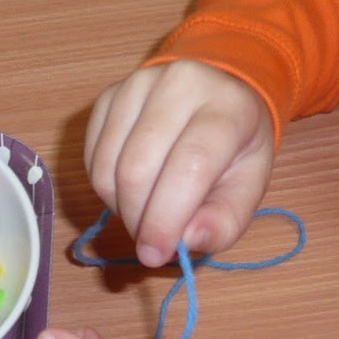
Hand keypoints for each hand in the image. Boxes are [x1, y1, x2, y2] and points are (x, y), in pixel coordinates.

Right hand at [85, 60, 274, 266]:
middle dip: (138, 220)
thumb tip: (187, 240)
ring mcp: (138, 84)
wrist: (217, 97)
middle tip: (150, 241)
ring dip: (119, 207)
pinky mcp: (109, 94)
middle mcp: (181, 83)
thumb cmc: (234, 150)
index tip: (155, 255)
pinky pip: (91, 156)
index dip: (166, 218)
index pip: (189, 165)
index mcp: (227, 108)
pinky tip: (129, 190)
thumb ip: (224, 223)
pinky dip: (105, 188)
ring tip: (144, 213)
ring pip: (107, 166)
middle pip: (137, 169)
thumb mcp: (247, 190)